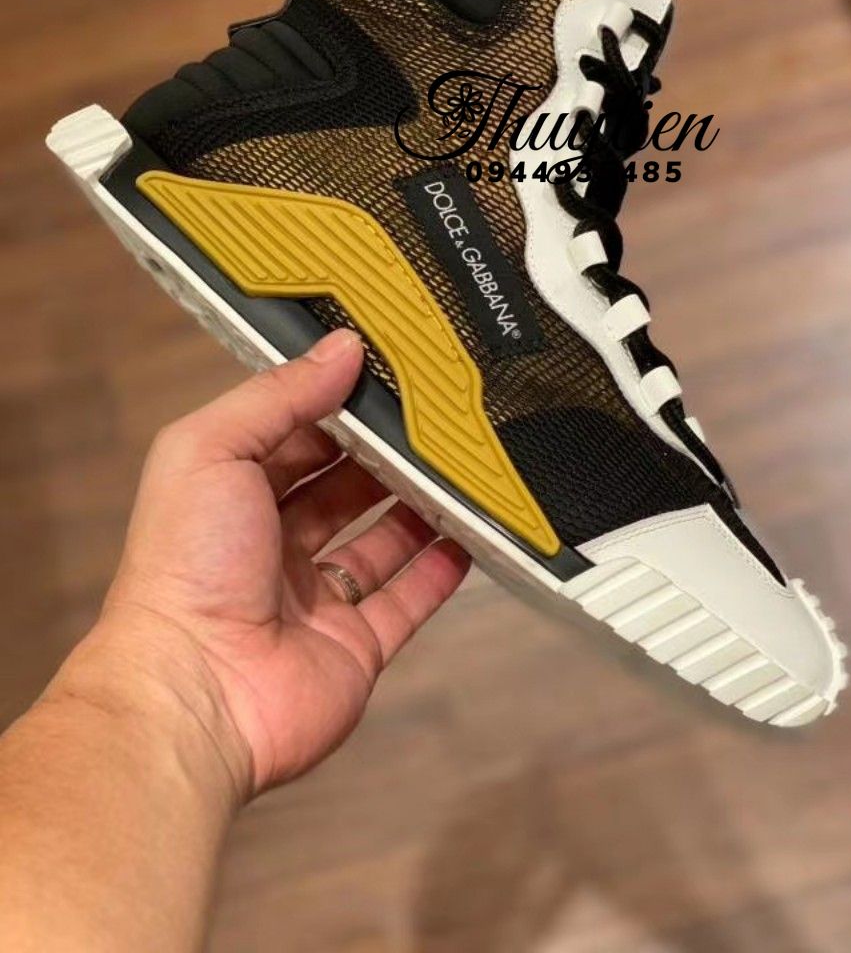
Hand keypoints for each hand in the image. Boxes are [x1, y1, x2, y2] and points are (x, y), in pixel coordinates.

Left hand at [71, 330, 469, 798]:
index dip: (334, 403)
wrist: (197, 694)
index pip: (292, 436)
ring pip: (378, 541)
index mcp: (229, 496)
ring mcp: (315, 599)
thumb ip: (280, 396)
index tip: (387, 369)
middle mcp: (270, 545)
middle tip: (437, 414)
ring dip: (417, 505)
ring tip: (462, 466)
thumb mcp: (214, 450)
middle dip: (382, 453)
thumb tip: (343, 347)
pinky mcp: (355, 647)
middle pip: (340, 487)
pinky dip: (439, 571)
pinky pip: (406, 600)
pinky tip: (470, 535)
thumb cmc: (187, 564)